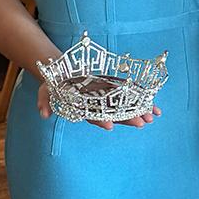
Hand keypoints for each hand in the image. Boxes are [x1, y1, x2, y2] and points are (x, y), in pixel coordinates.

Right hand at [36, 83, 160, 130]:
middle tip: (141, 123)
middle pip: (113, 114)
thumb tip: (44, 114)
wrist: (62, 72)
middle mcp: (96, 105)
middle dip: (127, 118)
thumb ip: (44, 101)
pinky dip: (141, 102)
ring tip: (151, 117)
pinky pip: (128, 97)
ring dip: (137, 112)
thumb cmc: (54, 83)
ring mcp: (105, 98)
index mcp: (82, 108)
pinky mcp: (112, 90)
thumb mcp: (45, 90)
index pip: (92, 116)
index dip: (100, 121)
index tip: (109, 126)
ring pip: (123, 108)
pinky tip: (155, 108)